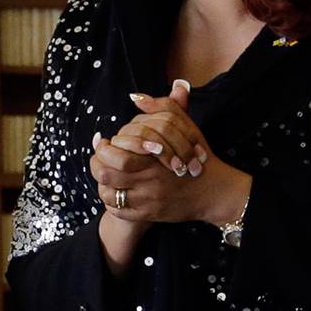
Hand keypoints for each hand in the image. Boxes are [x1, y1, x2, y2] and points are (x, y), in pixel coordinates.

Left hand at [90, 80, 249, 226]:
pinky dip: (110, 201)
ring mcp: (148, 200)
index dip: (102, 147)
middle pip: (107, 173)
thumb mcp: (185, 127)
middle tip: (99, 158)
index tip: (102, 142)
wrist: (213, 191)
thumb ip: (163, 107)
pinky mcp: (148, 214)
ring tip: (105, 173)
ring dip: (101, 183)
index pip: (117, 153)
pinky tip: (114, 191)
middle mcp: (150, 180)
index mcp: (155, 157)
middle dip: (96, 164)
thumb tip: (136, 96)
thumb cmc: (196, 155)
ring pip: (108, 193)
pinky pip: (117, 210)